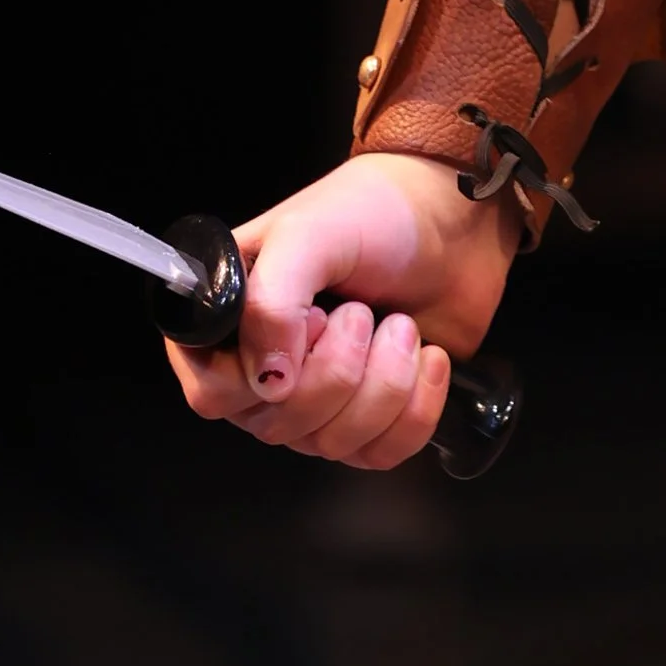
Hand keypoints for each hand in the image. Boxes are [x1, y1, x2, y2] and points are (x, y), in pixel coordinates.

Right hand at [164, 150, 517, 470]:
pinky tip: (428, 357)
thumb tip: (268, 382)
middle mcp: (266, 371)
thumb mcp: (308, 234)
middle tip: (361, 310)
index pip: (212, 394)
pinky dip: (415, 408)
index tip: (311, 322)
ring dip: (384, 379)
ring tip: (399, 323)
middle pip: (278, 426)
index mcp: (232, 323)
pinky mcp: (373, 418)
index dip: (264, 371)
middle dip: (338, 367)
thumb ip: (269, 301)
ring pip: (333, 443)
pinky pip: (380, 455)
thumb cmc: (372, 211)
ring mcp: (320, 400)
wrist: (452, 216)